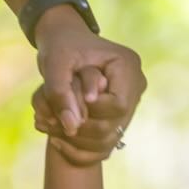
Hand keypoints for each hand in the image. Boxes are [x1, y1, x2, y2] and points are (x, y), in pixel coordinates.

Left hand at [31, 7, 145, 164]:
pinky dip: (81, 147)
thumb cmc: (59, 47)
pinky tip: (58, 140)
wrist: (64, 41)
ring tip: (51, 130)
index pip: (118, 105)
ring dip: (79, 141)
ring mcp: (131, 101)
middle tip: (52, 122)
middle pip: (116, 125)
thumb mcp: (54, 64)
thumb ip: (60, 93)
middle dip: (82, 129)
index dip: (92, 112)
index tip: (68, 104)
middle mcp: (136, 84)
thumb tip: (71, 126)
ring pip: (111, 138)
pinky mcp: (121, 115)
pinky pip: (106, 143)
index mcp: (127, 65)